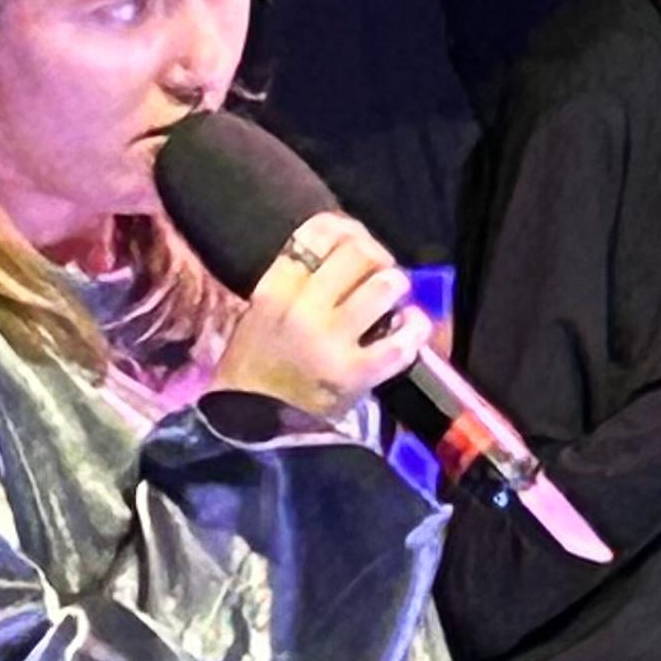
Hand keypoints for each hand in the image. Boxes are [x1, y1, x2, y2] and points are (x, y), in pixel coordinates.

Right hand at [211, 211, 431, 418]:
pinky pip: (401, 341)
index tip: (354, 242)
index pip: (317, 233)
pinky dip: (414, 330)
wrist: (246, 432)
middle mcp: (302, 310)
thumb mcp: (258, 316)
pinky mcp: (353, 376)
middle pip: (358, 252)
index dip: (346, 229)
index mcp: (273, 292)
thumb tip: (346, 249)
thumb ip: (294, 283)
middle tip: (378, 275)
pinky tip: (410, 329)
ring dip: (395, 289)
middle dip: (377, 258)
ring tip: (391, 303)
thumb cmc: (253, 373)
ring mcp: (329, 343)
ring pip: (384, 286)